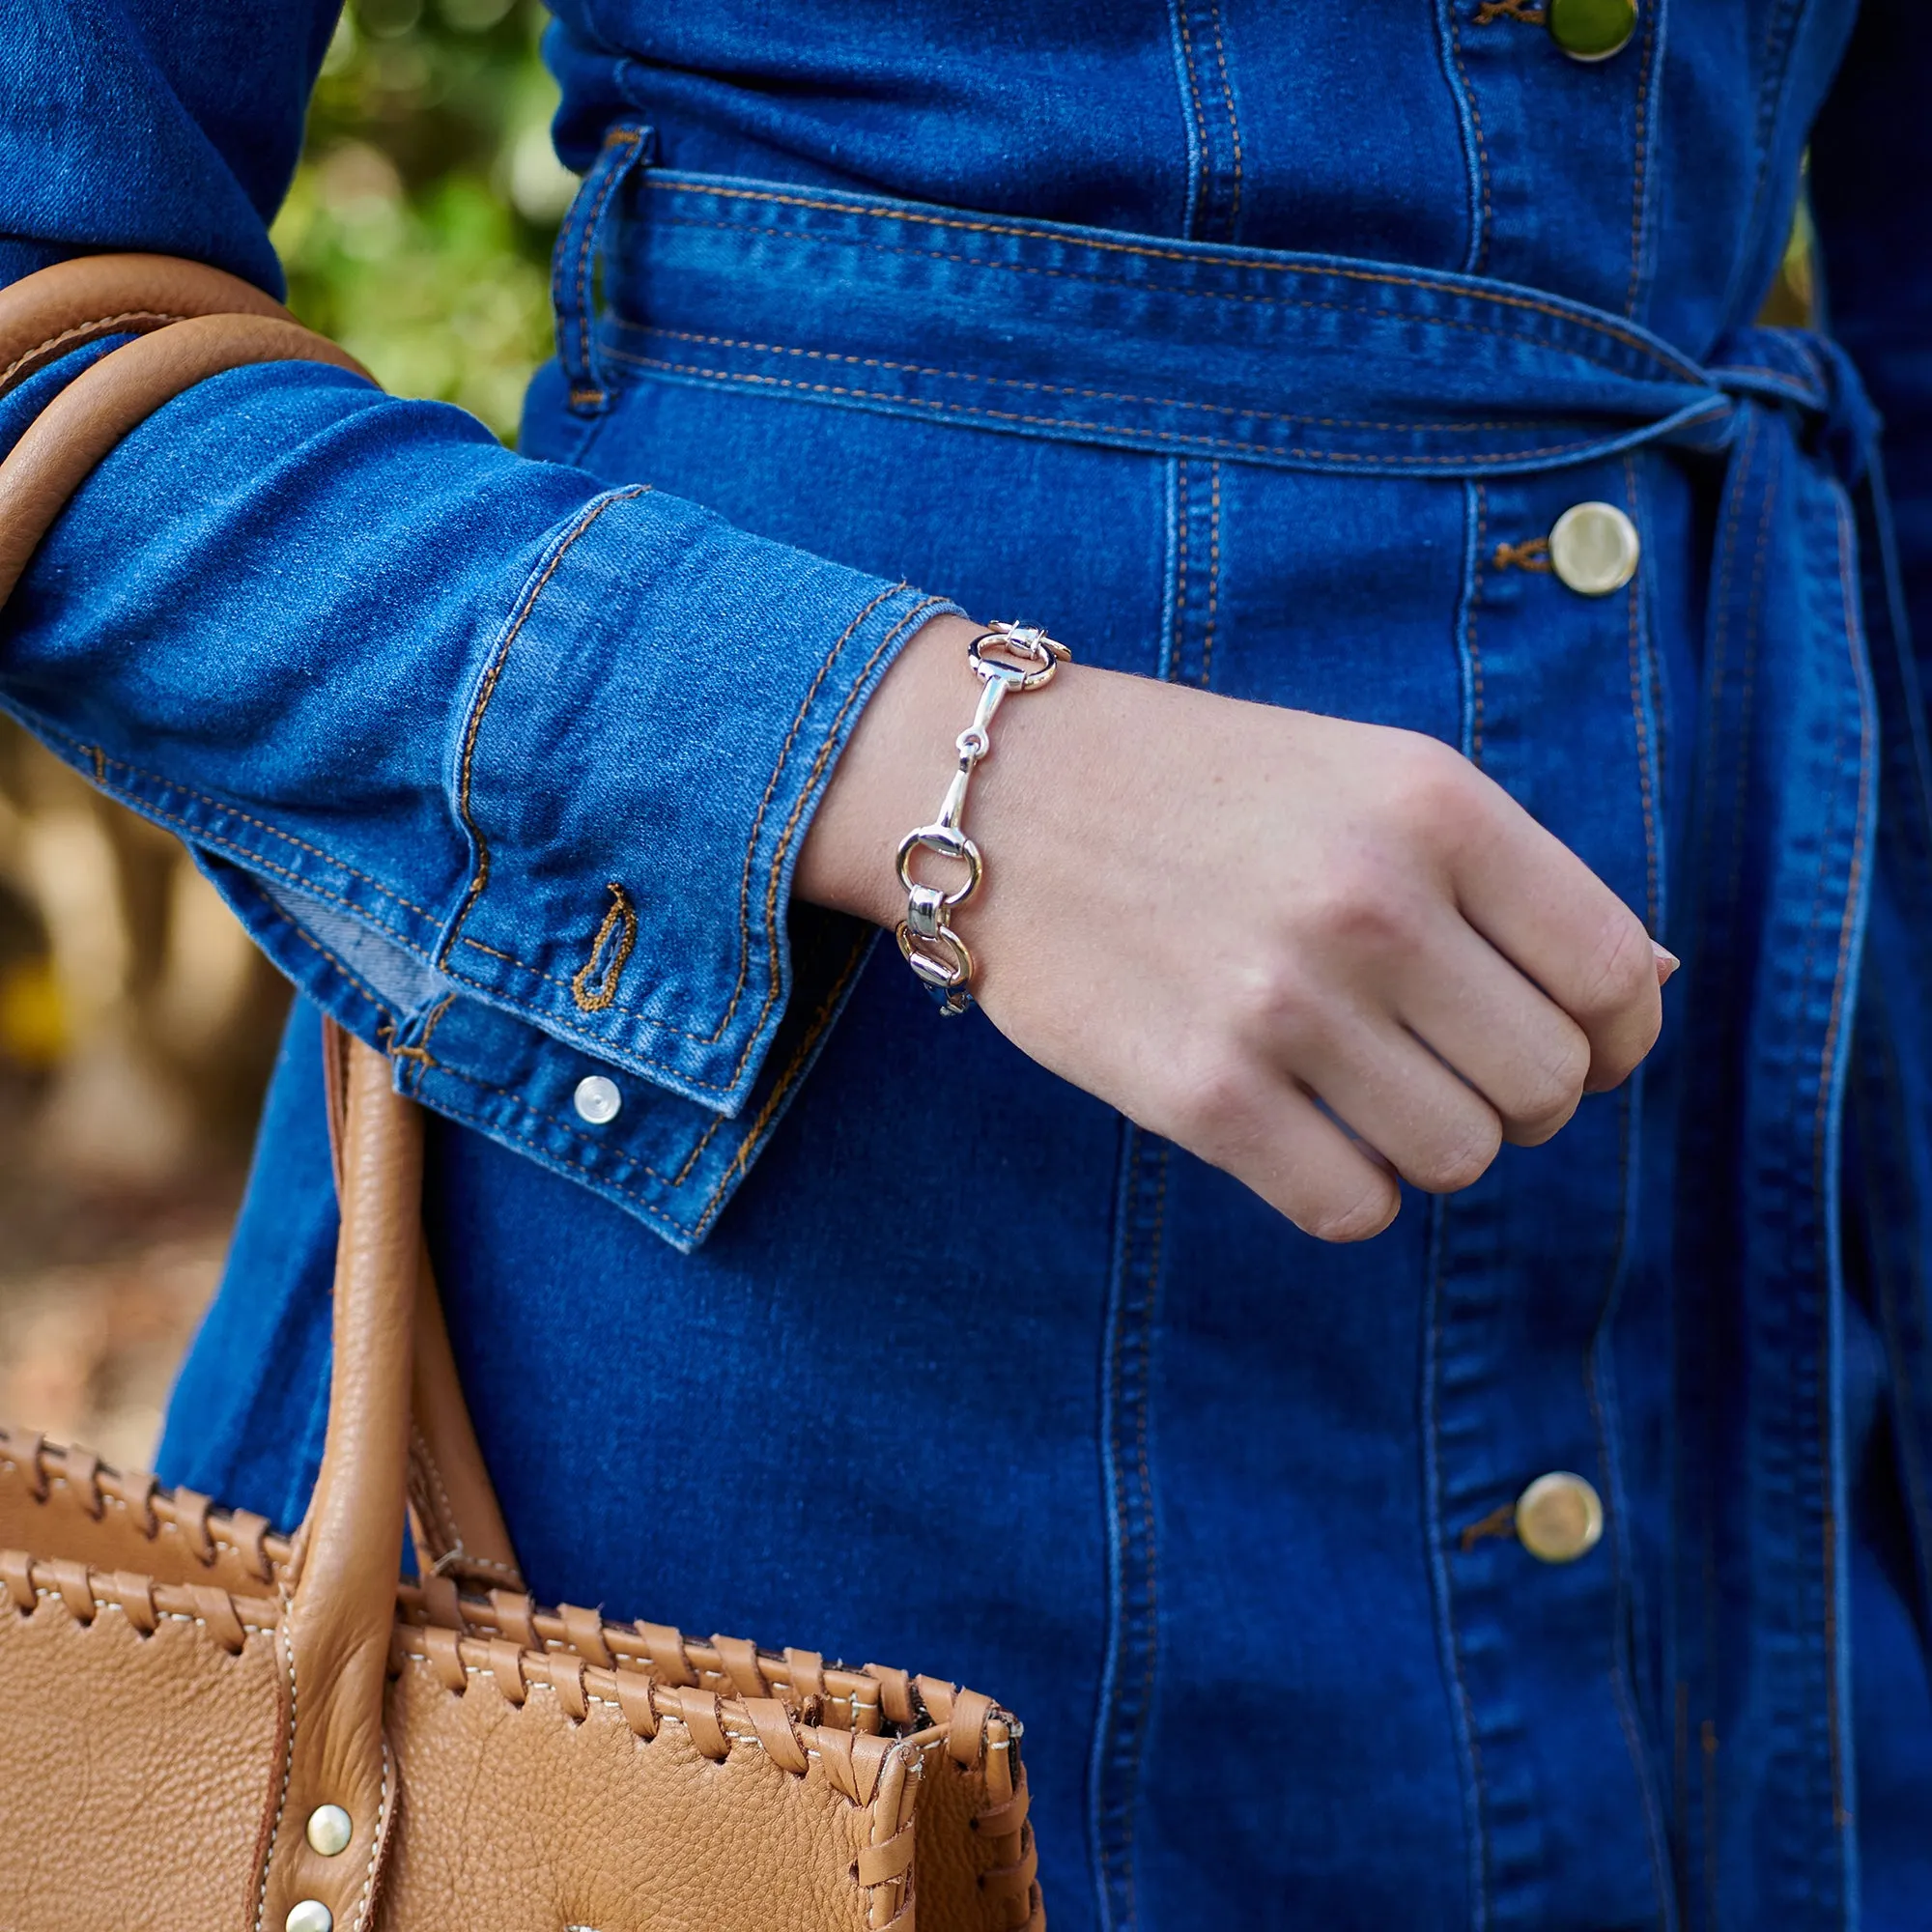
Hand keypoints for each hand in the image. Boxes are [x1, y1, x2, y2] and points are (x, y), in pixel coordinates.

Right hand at [796, 615, 1670, 1240]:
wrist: (999, 790)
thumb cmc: (1200, 783)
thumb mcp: (1370, 773)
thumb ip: (1508, 873)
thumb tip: (1648, 993)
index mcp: (1434, 805)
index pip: (1613, 979)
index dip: (1614, 1038)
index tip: (1569, 1046)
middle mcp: (1372, 902)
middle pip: (1547, 1087)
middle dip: (1520, 1103)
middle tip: (1447, 1071)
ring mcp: (1280, 1002)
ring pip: (1457, 1159)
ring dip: (1429, 1147)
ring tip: (1366, 1097)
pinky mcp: (1196, 1093)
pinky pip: (1351, 1209)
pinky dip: (1349, 1191)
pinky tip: (1303, 1135)